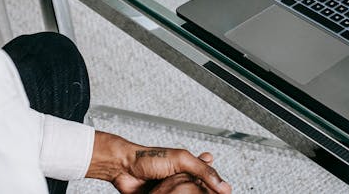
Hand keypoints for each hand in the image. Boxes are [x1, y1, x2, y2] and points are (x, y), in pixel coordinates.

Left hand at [86, 132, 230, 193]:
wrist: (123, 168)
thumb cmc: (148, 157)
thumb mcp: (181, 160)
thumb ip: (203, 170)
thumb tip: (223, 185)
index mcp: (189, 164)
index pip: (209, 177)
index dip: (217, 185)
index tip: (225, 192)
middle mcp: (181, 178)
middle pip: (200, 190)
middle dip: (205, 191)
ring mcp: (171, 190)